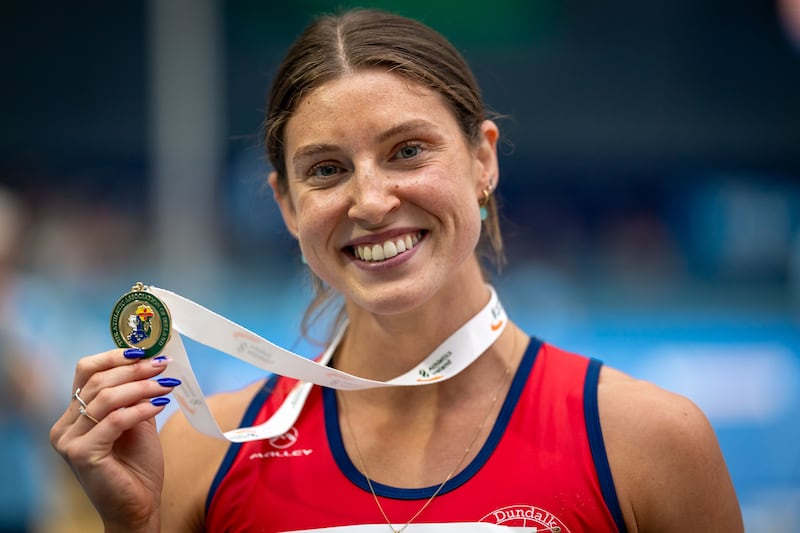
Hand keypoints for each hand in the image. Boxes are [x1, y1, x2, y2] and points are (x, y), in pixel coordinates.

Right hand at [50, 348, 179, 531]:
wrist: (138, 507)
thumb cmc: (137, 466)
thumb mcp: (138, 420)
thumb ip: (137, 394)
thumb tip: (153, 360)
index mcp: (73, 415)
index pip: (85, 371)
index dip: (115, 356)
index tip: (146, 350)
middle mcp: (64, 426)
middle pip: (97, 380)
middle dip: (135, 369)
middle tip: (163, 364)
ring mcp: (69, 441)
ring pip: (106, 398)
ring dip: (142, 386)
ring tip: (167, 383)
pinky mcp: (82, 454)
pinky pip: (114, 421)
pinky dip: (140, 409)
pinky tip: (161, 405)